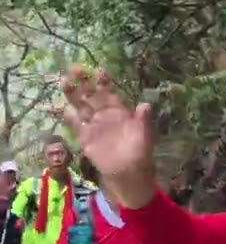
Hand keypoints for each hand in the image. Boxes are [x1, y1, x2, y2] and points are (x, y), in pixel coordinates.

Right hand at [54, 66, 156, 208]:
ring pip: (81, 106)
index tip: (98, 70)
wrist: (129, 174)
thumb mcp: (144, 136)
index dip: (104, 82)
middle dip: (84, 82)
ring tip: (64, 82)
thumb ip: (143, 120)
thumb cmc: (140, 154)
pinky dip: (68, 116)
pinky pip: (75, 124)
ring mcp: (95, 126)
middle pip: (92, 95)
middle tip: (74, 69)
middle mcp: (106, 116)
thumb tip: (145, 104)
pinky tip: (60, 107)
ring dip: (73, 95)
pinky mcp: (85, 138)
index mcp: (121, 112)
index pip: (111, 93)